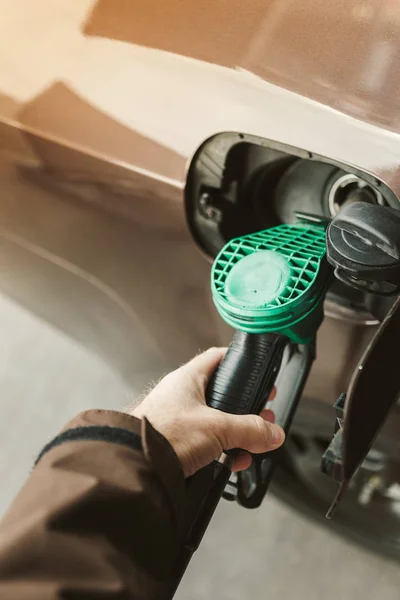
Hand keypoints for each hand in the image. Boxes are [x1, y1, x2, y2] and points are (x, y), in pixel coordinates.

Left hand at [131, 348, 284, 476]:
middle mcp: (181, 397)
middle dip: (245, 409)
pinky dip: (221, 452)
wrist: (135, 467)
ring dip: (236, 435)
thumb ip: (250, 429)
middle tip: (263, 416)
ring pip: (215, 422)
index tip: (259, 372)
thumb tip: (272, 432)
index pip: (217, 358)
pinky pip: (205, 444)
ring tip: (252, 446)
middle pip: (221, 395)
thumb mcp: (217, 428)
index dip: (240, 362)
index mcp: (187, 379)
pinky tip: (232, 463)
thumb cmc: (163, 434)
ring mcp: (177, 421)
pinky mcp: (176, 444)